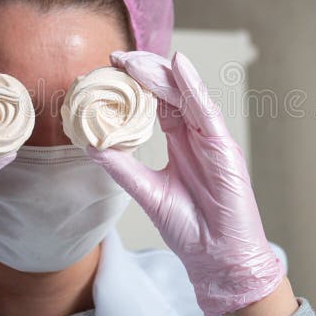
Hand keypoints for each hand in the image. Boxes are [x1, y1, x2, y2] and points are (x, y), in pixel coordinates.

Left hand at [85, 50, 283, 315]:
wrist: (217, 257)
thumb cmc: (190, 228)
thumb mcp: (147, 192)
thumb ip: (123, 167)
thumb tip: (91, 146)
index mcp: (181, 142)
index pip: (158, 103)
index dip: (136, 84)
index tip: (110, 69)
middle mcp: (197, 135)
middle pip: (171, 92)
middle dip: (145, 71)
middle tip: (116, 58)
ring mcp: (211, 139)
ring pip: (186, 95)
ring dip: (161, 74)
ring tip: (135, 59)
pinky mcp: (224, 147)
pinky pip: (206, 111)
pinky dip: (193, 87)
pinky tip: (179, 66)